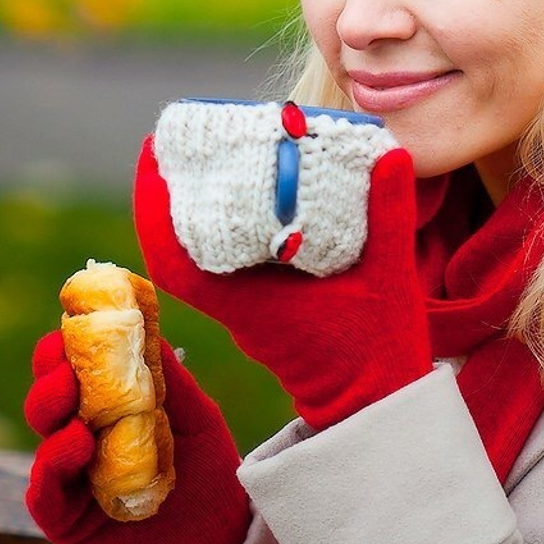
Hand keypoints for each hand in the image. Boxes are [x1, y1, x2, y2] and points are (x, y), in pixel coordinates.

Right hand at [24, 329, 250, 543]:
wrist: (221, 541)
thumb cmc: (208, 472)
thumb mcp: (196, 418)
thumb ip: (171, 381)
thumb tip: (150, 330)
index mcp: (107, 406)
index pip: (73, 369)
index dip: (66, 345)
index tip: (74, 322)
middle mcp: (81, 436)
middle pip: (48, 399)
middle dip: (51, 376)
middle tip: (66, 364)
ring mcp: (71, 479)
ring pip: (43, 439)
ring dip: (51, 414)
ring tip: (76, 408)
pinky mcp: (67, 521)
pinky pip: (43, 494)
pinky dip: (52, 467)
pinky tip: (75, 446)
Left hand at [133, 136, 432, 429]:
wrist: (377, 403)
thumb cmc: (379, 349)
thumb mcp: (390, 277)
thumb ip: (390, 216)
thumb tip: (392, 154)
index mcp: (249, 304)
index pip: (175, 259)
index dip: (152, 205)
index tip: (152, 152)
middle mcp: (236, 306)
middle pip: (174, 249)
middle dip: (166, 192)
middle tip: (175, 139)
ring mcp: (244, 308)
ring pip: (193, 254)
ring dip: (187, 207)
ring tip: (201, 154)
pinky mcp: (258, 306)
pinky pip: (218, 261)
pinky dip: (215, 225)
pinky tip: (238, 191)